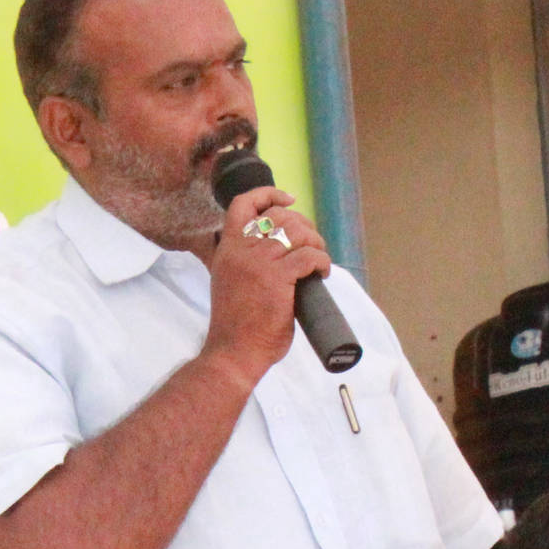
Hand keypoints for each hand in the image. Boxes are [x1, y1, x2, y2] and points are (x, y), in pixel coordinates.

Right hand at [199, 185, 333, 387]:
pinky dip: (322, 261)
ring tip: (318, 260)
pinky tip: (322, 273)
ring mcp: (258, 263)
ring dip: (316, 242)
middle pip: (280, 216)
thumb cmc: (235, 327)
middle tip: (311, 245)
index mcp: (226, 250)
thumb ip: (245, 262)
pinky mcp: (277, 278)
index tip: (288, 199)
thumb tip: (279, 251)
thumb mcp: (230, 282)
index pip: (242, 204)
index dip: (268, 194)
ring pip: (297, 232)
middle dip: (303, 225)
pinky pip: (309, 256)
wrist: (232, 354)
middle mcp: (240, 251)